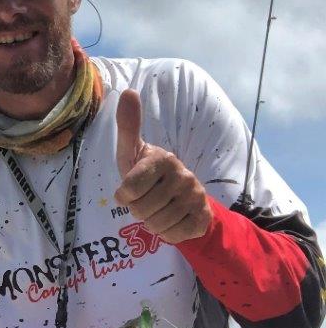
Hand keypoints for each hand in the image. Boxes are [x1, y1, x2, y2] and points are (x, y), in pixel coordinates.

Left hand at [114, 89, 212, 243]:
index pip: (128, 190)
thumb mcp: (132, 151)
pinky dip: (167, 234)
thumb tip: (128, 92)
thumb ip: (128, 126)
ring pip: (155, 224)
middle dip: (137, 210)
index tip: (128, 189)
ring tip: (157, 209)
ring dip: (150, 223)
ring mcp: (196, 197)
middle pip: (140, 210)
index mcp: (163, 159)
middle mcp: (184, 175)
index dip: (123, 195)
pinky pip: (174, 235)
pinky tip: (171, 220)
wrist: (180, 197)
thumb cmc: (146, 172)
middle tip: (145, 200)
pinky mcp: (203, 217)